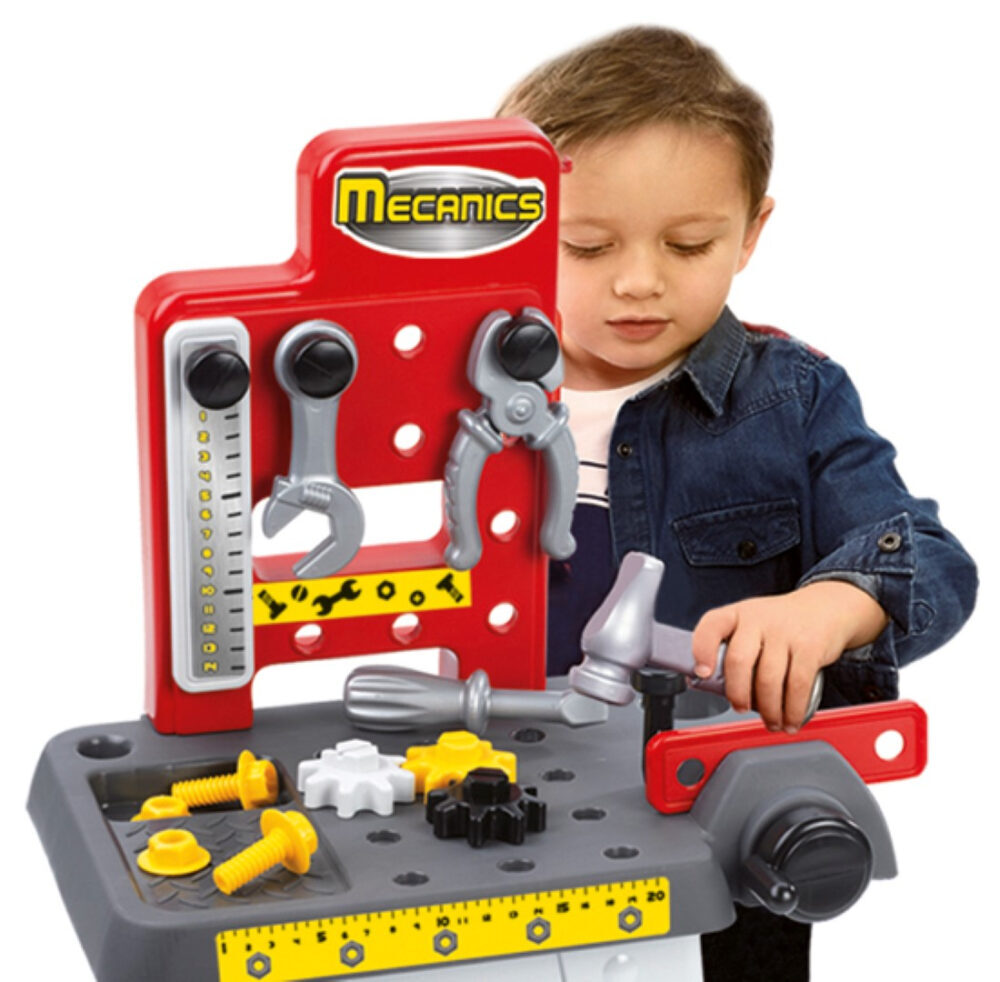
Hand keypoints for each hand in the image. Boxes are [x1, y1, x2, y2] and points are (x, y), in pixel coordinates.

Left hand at [691, 581, 889, 731]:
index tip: (702, 674)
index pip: (711, 627)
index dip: (702, 651)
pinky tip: (790, 720)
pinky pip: (798, 685)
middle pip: (739, 660)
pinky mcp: (810, 647)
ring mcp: (785, 633)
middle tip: (740, 707)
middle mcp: (758, 619)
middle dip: (737, 693)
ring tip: (770, 721)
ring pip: (768, 679)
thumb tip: (712, 685)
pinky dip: (792, 710)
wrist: (825, 607)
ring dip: (768, 710)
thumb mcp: (751, 623)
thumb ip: (732, 647)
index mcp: (737, 614)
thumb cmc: (780, 623)